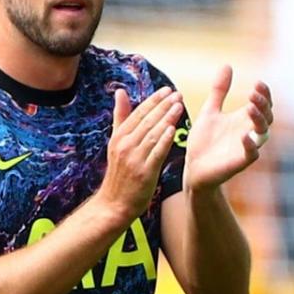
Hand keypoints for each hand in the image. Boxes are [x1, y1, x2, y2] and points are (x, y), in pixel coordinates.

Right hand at [97, 87, 184, 220]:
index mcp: (119, 137)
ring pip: (152, 134)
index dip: (153, 100)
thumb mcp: (116, 142)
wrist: (114, 204)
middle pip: (147, 121)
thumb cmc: (119, 173)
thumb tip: (120, 91)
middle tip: (177, 94)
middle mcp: (125, 145)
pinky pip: (156, 153)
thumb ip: (121, 117)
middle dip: (163, 106)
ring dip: (166, 119)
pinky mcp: (144, 172)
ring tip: (179, 106)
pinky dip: (164, 140)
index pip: (138, 113)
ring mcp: (134, 159)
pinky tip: (173, 130)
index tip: (166, 90)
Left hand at [184, 65, 273, 190]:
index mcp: (243, 119)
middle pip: (266, 116)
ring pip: (262, 133)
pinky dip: (250, 145)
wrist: (193, 168)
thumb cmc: (204, 141)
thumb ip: (220, 91)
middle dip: (263, 104)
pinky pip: (251, 154)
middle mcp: (248, 132)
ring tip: (250, 107)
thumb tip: (227, 65)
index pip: (262, 104)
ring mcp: (245, 147)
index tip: (257, 83)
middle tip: (253, 94)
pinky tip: (244, 135)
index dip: (264, 94)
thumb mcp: (210, 111)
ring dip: (259, 120)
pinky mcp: (239, 162)